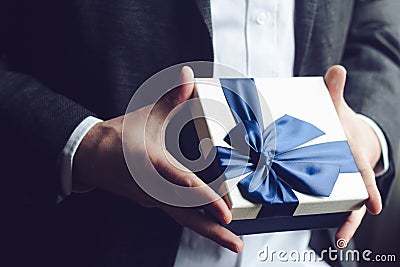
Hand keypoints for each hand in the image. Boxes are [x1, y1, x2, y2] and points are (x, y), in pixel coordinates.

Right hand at [73, 66, 242, 252]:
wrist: (89, 157)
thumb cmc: (117, 136)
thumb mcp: (145, 116)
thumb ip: (171, 98)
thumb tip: (188, 75)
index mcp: (150, 164)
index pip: (181, 183)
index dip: (203, 197)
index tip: (224, 210)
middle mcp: (152, 187)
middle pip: (185, 214)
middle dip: (212, 230)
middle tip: (235, 244)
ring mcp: (151, 198)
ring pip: (182, 217)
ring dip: (207, 229)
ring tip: (230, 240)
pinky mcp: (152, 201)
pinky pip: (176, 213)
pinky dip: (195, 220)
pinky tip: (211, 224)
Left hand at [324, 65, 381, 247]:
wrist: (342, 133)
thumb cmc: (340, 123)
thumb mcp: (336, 107)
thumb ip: (334, 91)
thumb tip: (336, 70)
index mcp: (353, 155)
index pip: (362, 174)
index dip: (367, 188)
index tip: (374, 205)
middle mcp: (349, 173)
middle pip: (353, 197)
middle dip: (352, 215)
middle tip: (344, 236)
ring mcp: (340, 182)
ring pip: (343, 205)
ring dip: (339, 221)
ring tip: (337, 242)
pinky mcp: (328, 186)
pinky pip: (327, 202)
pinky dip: (322, 212)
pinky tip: (314, 225)